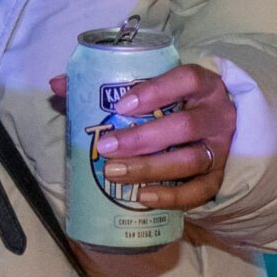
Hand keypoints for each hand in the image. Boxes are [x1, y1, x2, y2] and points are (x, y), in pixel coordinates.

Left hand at [43, 63, 235, 211]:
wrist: (214, 126)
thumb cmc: (172, 103)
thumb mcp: (149, 87)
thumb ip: (103, 85)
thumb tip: (57, 85)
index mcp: (201, 84)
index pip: (185, 80)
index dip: (155, 91)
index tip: (120, 106)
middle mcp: (216, 115)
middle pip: (185, 126)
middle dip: (143, 139)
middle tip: (106, 148)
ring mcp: (220, 147)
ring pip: (190, 160)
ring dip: (150, 168)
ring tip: (113, 173)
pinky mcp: (220, 175)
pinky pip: (201, 190)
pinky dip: (172, 197)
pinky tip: (143, 197)